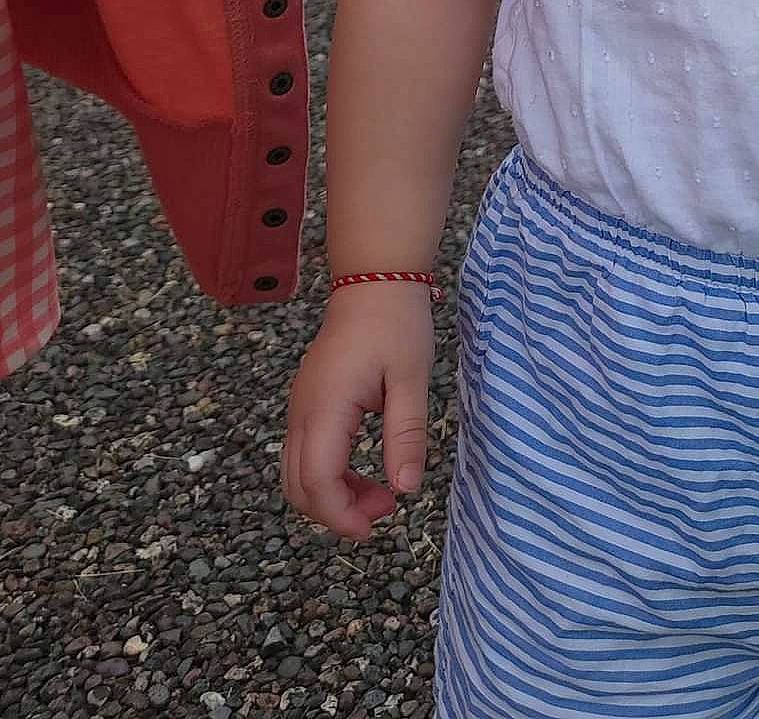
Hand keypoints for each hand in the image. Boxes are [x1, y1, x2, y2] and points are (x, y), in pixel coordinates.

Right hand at [281, 284, 434, 542]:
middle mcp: (302, 412)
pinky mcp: (307, 404)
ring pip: (297, 474)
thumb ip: (406, 435)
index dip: (341, 515)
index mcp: (326, 407)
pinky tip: (365, 470)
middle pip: (298, 487)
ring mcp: (300, 407)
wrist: (375, 281)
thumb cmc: (396, 325)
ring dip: (332, 495)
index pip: (317, 481)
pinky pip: (305, 454)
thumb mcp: (412, 379)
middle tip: (385, 510)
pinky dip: (329, 475)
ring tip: (381, 493)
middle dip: (336, 511)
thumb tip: (406, 490)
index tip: (375, 527)